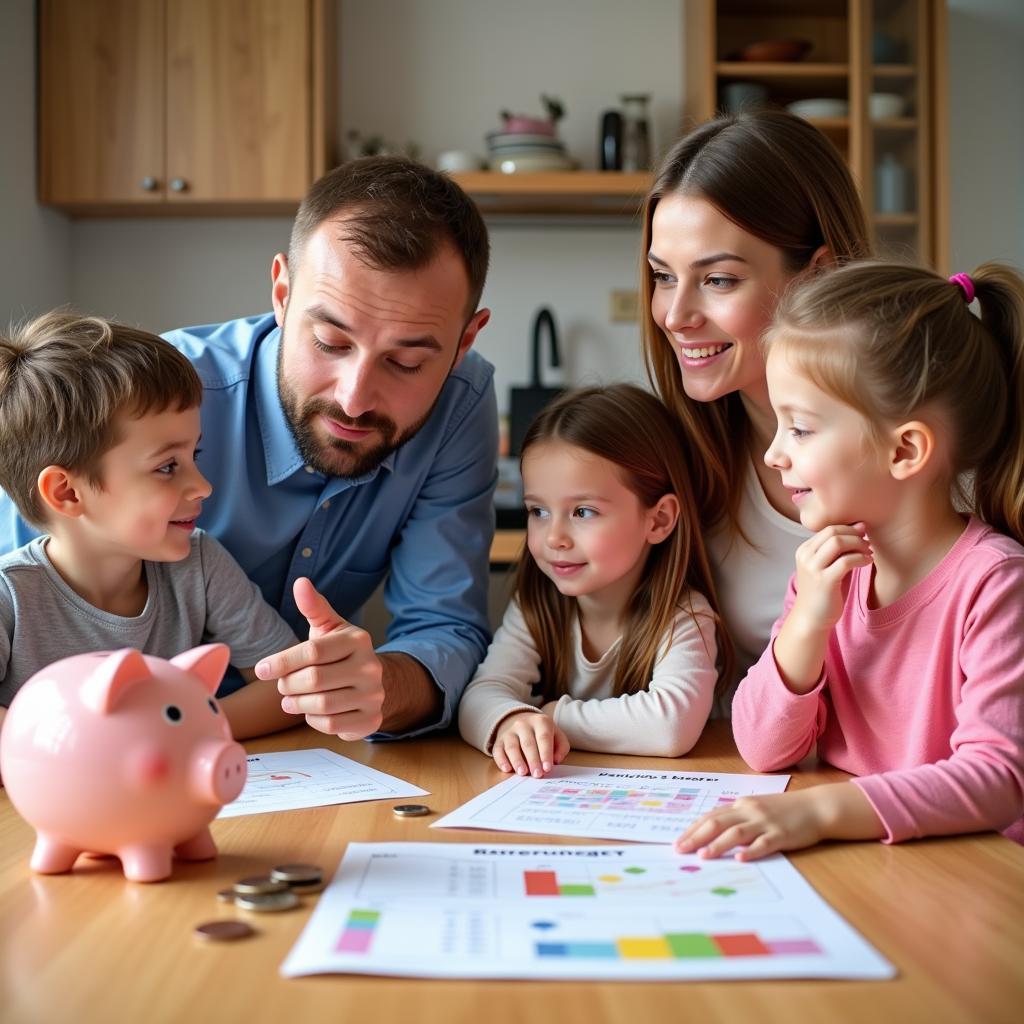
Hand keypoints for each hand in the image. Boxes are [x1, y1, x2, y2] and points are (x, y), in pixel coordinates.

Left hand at [254, 577, 384, 739]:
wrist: (373, 682)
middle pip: (314, 680)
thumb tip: (300, 582)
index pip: (312, 652)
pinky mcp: (372, 719)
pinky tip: (311, 710)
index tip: (262, 669)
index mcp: (358, 640)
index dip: (282, 661)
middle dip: (288, 685)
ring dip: (297, 704)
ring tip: (290, 699)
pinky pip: (332, 725)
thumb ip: (313, 606)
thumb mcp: (329, 628)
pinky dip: (314, 719)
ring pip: (321, 705)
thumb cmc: (340, 652)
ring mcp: (373, 694)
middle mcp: (370, 666)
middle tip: (281, 685)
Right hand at [492, 711, 568, 776]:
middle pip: (528, 743)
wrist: (522, 721)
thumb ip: (561, 747)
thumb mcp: (557, 735)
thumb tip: (556, 760)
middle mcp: (523, 724)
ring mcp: (509, 732)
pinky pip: (498, 750)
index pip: (544, 738)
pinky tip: (507, 769)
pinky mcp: (499, 740)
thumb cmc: (543, 734)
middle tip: (537, 775)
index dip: (545, 753)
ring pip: (512, 746)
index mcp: (541, 722)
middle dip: (533, 760)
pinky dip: (501, 760)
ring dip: (517, 761)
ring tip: (522, 773)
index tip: (547, 768)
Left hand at [674, 783, 883, 859]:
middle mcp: (749, 811)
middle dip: (696, 837)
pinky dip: (751, 851)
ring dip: (718, 845)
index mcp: (741, 805)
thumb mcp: (756, 808)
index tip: (678, 842)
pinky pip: (764, 843)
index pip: (710, 816)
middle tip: (680, 850)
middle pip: (717, 823)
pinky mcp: (781, 835)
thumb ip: (737, 817)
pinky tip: (741, 859)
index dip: (693, 829)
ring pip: (736, 833)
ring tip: (703, 856)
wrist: (815, 807)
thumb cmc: (784, 810)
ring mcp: (765, 822)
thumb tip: (713, 832)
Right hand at [788, 523, 872, 633]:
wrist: (811, 618)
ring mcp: (813, 568)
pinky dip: (860, 558)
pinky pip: (846, 561)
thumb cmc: (822, 592)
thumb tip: (859, 527)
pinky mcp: (824, 581)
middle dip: (854, 534)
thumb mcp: (824, 566)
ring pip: (838, 543)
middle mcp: (805, 556)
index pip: (828, 528)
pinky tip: (868, 562)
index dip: (848, 528)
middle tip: (867, 543)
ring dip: (858, 544)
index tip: (862, 534)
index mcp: (804, 550)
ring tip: (868, 553)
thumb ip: (836, 550)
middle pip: (833, 532)